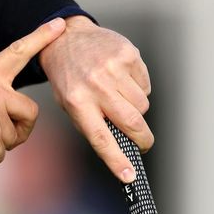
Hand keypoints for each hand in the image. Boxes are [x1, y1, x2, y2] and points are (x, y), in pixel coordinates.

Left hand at [38, 16, 152, 182]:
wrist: (68, 37)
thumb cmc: (68, 77)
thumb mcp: (68, 102)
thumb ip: (92, 123)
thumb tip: (120, 149)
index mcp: (76, 102)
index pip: (101, 138)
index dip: (117, 159)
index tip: (130, 176)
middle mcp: (95, 86)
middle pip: (132, 124)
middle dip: (142, 138)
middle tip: (142, 142)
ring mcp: (113, 69)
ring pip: (143, 105)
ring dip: (136, 107)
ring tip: (118, 95)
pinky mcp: (128, 55)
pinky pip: (146, 85)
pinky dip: (138, 87)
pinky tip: (121, 77)